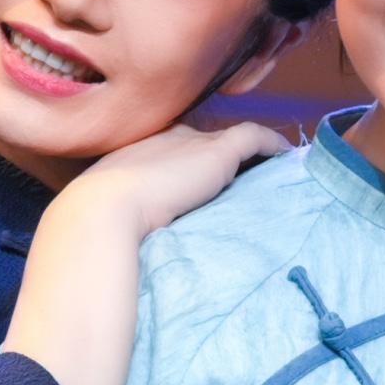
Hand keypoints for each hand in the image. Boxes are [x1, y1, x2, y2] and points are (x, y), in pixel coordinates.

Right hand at [55, 117, 285, 241]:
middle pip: (203, 141)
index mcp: (139, 152)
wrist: (103, 211)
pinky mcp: (217, 152)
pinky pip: (253, 138)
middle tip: (242, 176)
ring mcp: (193, 141)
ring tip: (270, 166)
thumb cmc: (98, 221)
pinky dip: (271, 143)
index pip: (173, 150)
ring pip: (230, 138)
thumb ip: (128, 217)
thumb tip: (131, 245)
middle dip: (220, 155)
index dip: (191, 161)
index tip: (205, 180)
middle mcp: (167, 138)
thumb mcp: (112, 213)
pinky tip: (287, 155)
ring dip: (249, 151)